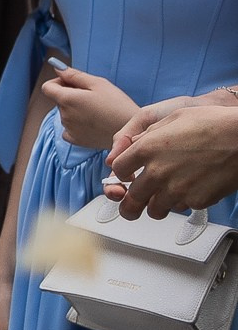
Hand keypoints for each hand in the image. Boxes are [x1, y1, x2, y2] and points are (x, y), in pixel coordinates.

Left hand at [42, 60, 137, 149]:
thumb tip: (56, 67)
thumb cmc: (117, 105)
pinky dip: (76, 124)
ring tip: (97, 111)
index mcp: (67, 99)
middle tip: (94, 97)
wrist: (132, 132)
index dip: (58, 82)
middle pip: (58, 100)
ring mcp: (68, 129)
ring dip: (75, 109)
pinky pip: (68, 129)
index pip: (48, 87)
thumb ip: (74, 75)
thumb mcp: (98, 83)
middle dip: (71, 95)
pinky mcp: (76, 140)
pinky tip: (92, 123)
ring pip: (65, 114)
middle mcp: (63, 115)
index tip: (73, 83)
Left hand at [107, 100, 237, 218]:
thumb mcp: (171, 118)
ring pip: (154, 210)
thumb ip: (148, 135)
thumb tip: (135, 144)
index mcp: (146, 149)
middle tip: (130, 207)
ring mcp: (177, 189)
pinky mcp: (197, 200)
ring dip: (155, 206)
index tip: (126, 175)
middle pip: (131, 198)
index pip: (118, 170)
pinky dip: (182, 203)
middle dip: (130, 203)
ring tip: (160, 201)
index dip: (121, 173)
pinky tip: (189, 191)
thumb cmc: (212, 123)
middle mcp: (157, 172)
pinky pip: (181, 208)